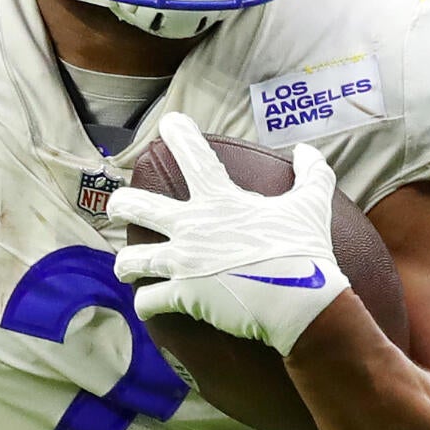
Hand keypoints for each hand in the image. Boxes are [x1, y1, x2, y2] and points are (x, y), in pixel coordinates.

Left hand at [110, 112, 350, 354]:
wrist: (300, 301)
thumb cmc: (305, 250)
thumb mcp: (311, 205)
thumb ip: (312, 174)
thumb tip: (308, 151)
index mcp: (219, 199)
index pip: (192, 154)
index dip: (177, 133)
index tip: (168, 123)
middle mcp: (192, 227)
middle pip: (136, 206)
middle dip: (120, 205)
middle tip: (117, 209)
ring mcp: (183, 263)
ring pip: (131, 260)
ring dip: (125, 265)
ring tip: (125, 268)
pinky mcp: (183, 296)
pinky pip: (147, 301)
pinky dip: (145, 305)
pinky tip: (147, 307)